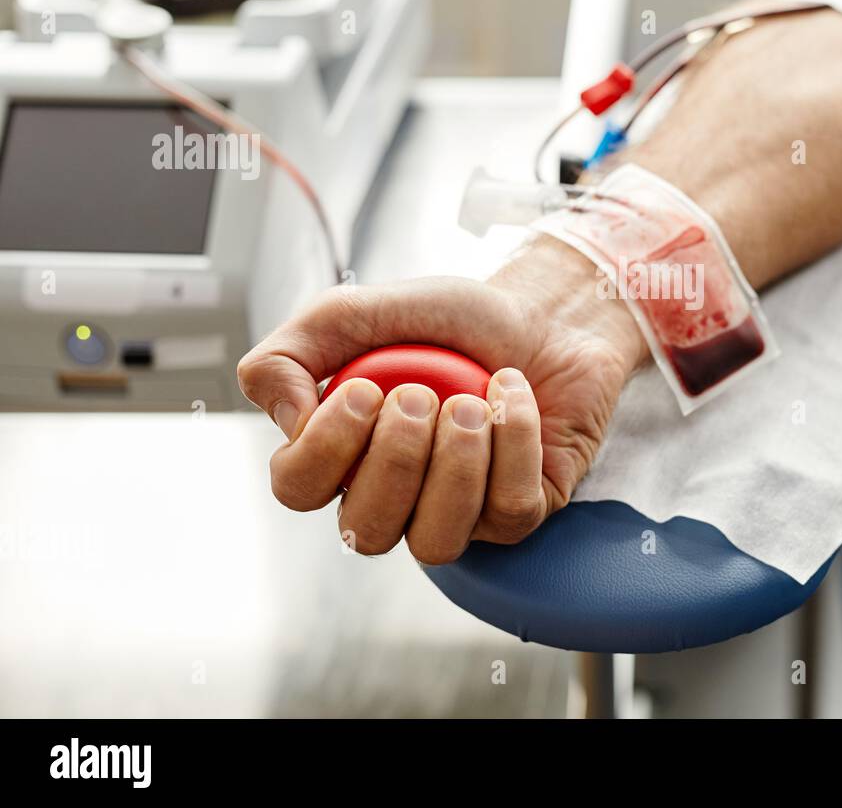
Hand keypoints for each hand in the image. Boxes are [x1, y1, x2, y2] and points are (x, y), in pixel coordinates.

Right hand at [236, 237, 645, 561]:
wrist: (541, 312)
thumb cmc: (448, 321)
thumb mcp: (360, 312)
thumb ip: (293, 352)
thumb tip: (288, 421)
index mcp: (343, 453)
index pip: (297, 487)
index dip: (323, 450)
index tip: (364, 389)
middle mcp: (395, 498)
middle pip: (365, 529)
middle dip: (394, 459)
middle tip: (421, 393)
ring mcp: (458, 514)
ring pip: (436, 541)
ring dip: (455, 464)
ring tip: (470, 403)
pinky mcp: (519, 513)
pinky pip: (509, 511)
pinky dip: (513, 441)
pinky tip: (510, 394)